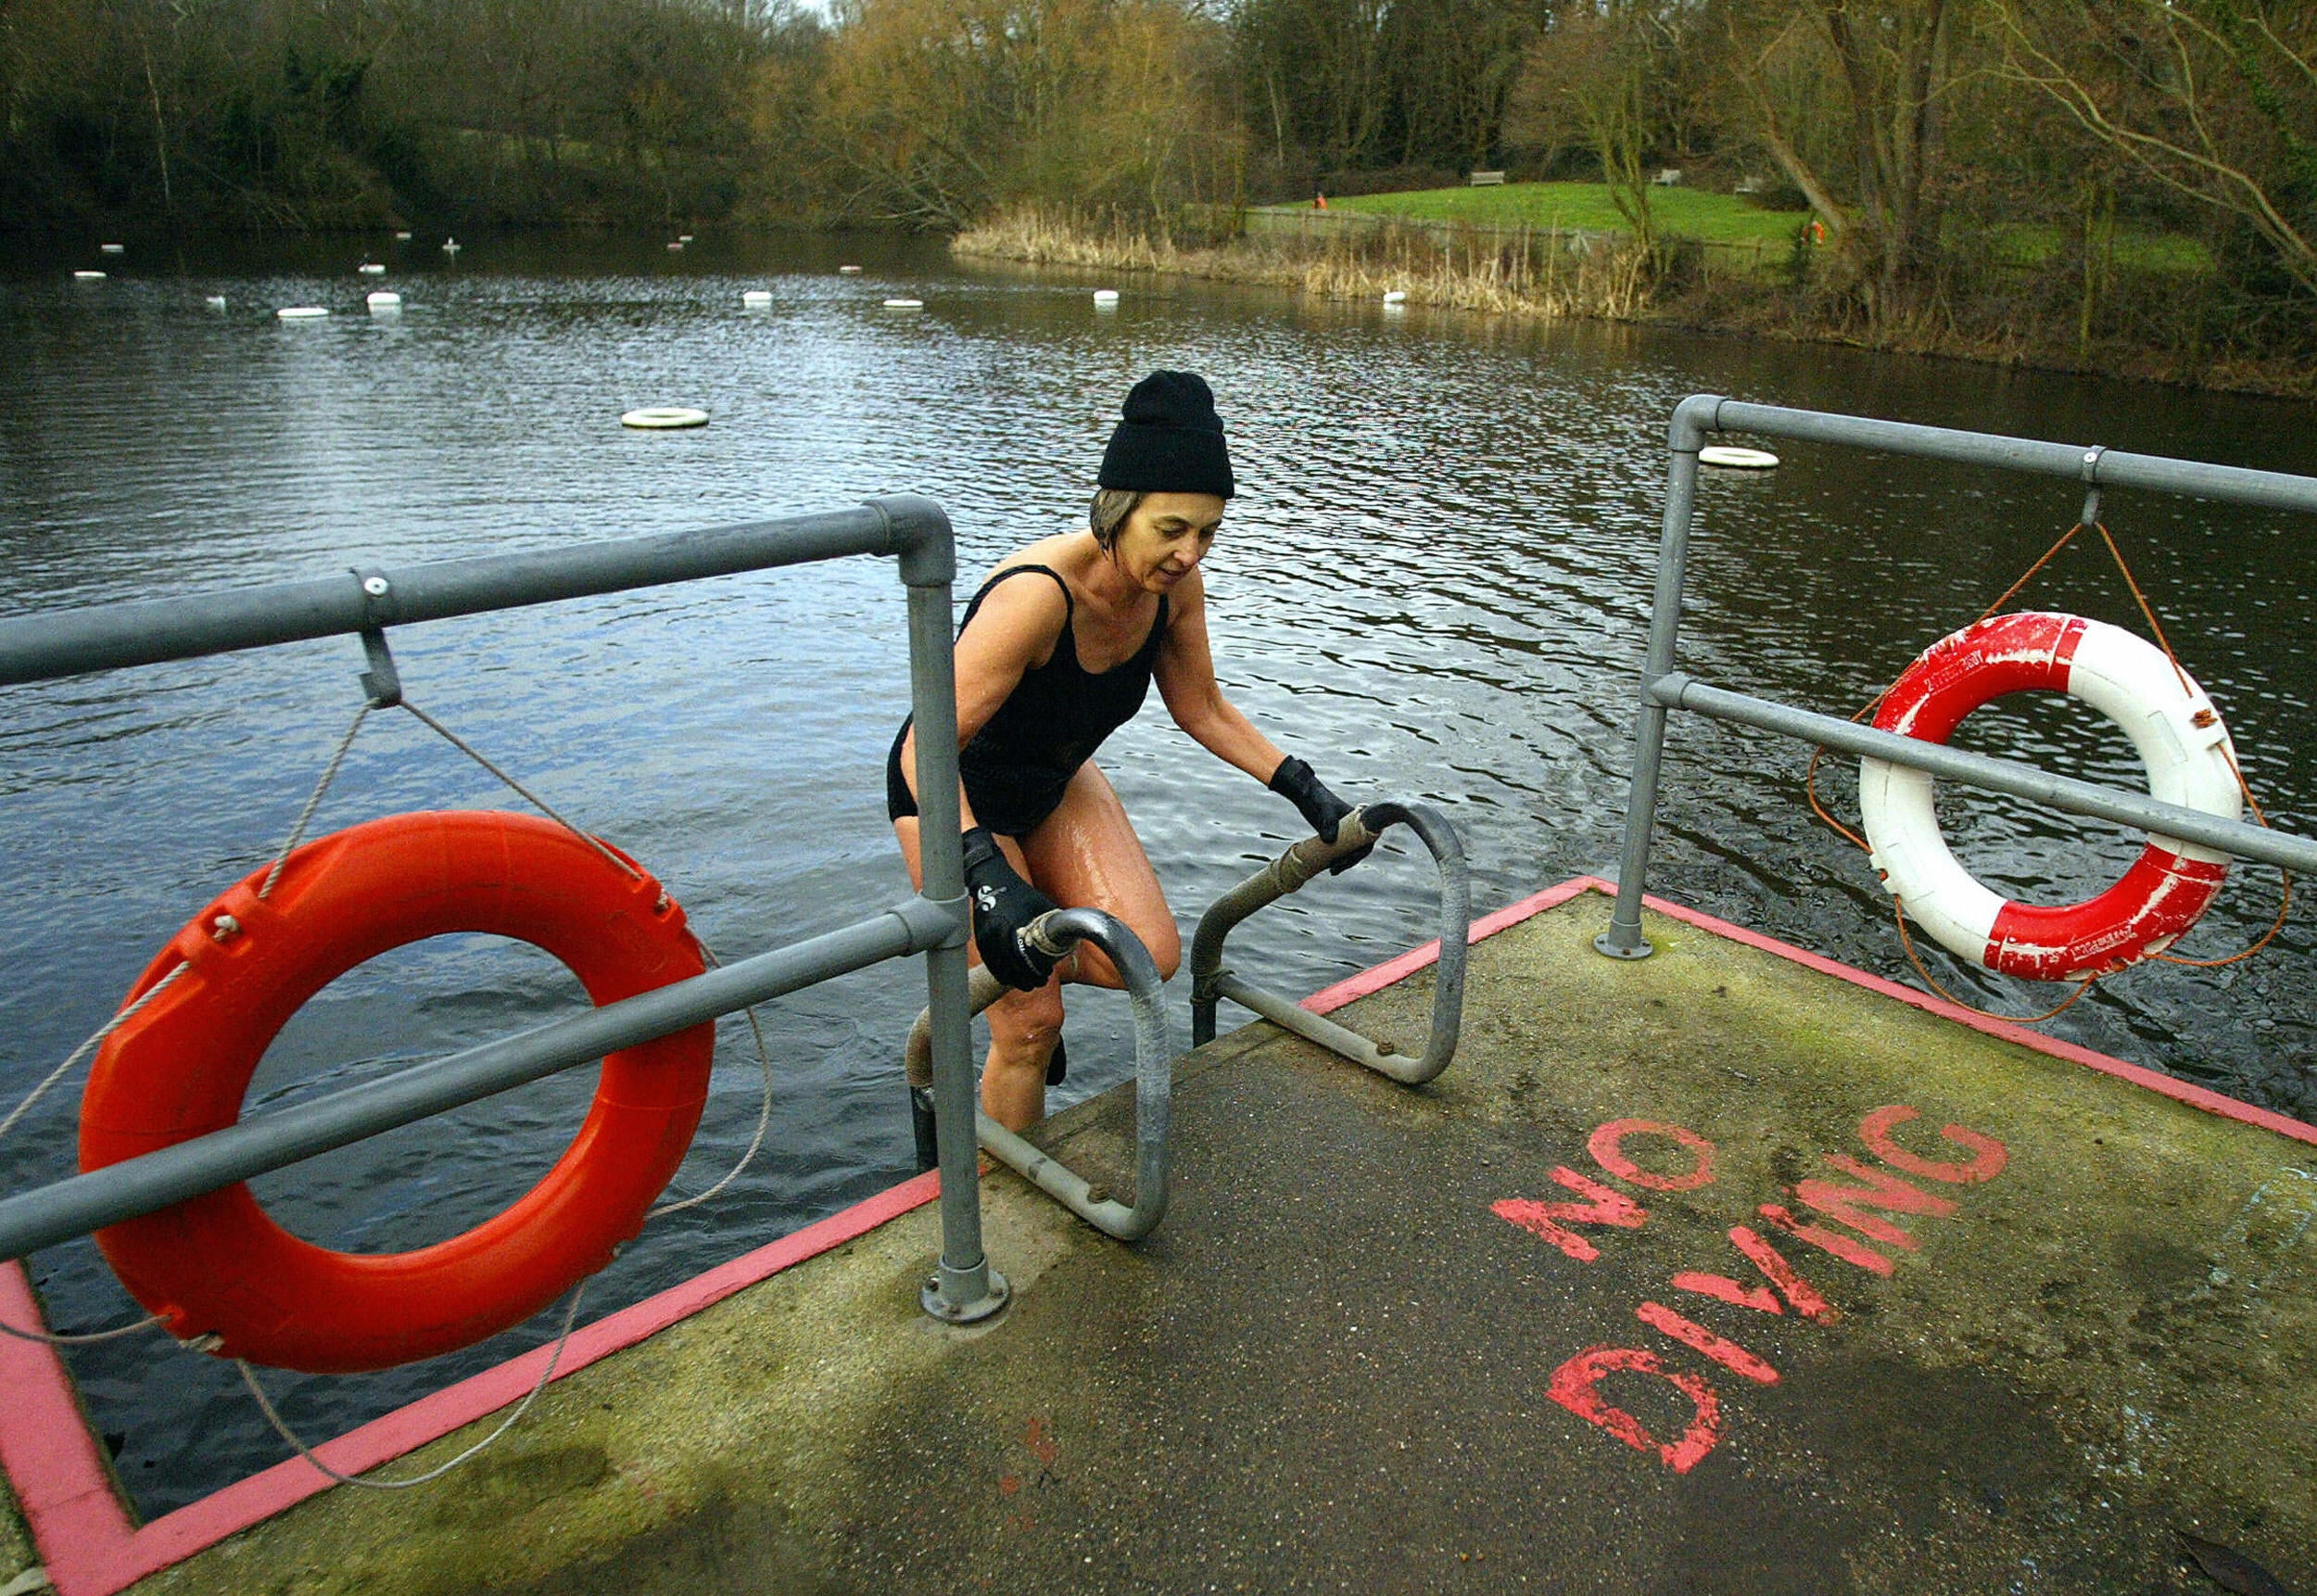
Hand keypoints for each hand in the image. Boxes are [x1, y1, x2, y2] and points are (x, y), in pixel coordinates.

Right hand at [960, 827, 1062, 989]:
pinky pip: (989, 961)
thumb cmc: (1021, 894)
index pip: (1026, 958)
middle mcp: (1000, 932)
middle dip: (1026, 979)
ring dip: (1012, 979)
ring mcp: (987, 936)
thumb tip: (1068, 942)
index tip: (1045, 976)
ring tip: (1026, 984)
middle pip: (1012, 967)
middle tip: (1038, 983)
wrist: (992, 880)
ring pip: (999, 968)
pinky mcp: (980, 938)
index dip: (1036, 971)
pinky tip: (1009, 978)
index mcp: (1017, 925)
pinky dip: (999, 972)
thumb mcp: (1042, 906)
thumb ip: (1052, 925)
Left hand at [1268, 757, 1374, 873]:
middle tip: (1336, 868)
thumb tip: (1330, 841)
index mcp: (1359, 820)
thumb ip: (1328, 822)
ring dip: (1343, 863)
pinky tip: (1328, 867)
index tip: (1348, 860)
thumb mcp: (1324, 809)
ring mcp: (1344, 832)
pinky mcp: (1334, 835)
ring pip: (1349, 852)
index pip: (1367, 841)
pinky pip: (1339, 851)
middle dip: (1350, 861)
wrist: (1306, 794)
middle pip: (1358, 849)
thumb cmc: (1318, 798)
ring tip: (1332, 870)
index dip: (1360, 853)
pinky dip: (1336, 859)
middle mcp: (1354, 827)